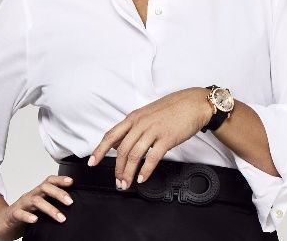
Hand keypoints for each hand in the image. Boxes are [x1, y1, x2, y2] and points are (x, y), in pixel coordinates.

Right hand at [0, 175, 73, 240]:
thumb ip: (52, 205)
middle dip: (58, 193)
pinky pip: (19, 214)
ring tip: (61, 218)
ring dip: (50, 209)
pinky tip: (35, 220)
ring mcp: (21, 205)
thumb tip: (72, 207)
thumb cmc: (23, 215)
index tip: (71, 182)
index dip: (59, 179)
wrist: (1, 223)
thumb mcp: (39, 208)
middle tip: (70, 202)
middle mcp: (30, 196)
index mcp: (37, 193)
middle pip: (44, 188)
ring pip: (35, 201)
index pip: (49, 181)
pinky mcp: (12, 215)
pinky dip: (28, 216)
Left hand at [88, 87, 214, 189]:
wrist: (194, 103)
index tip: (92, 162)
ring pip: (134, 155)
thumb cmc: (173, 108)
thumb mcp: (148, 113)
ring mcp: (154, 130)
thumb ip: (134, 127)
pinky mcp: (167, 138)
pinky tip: (142, 178)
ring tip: (127, 183)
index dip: (99, 150)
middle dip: (117, 169)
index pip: (111, 135)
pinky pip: (152, 157)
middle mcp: (141, 123)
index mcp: (134, 117)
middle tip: (117, 181)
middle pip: (121, 150)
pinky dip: (145, 170)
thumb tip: (120, 142)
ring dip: (128, 173)